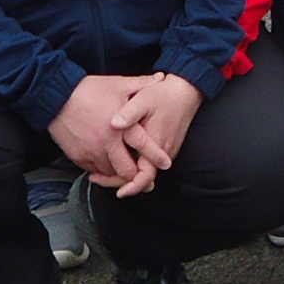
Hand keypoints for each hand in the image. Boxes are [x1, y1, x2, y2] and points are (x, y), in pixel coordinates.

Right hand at [50, 72, 155, 193]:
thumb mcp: (118, 84)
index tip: (166, 163)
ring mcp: (91, 153)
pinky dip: (102, 170)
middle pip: (126, 171)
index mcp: (121, 127)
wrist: (56, 97)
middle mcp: (107, 144)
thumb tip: (160, 78)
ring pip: (110, 174)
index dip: (157, 157)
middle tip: (144, 176)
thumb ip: (142, 84)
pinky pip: (94, 170)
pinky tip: (107, 164)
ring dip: (118, 173)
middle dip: (137, 176)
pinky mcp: (78, 157)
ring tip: (126, 170)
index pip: (144, 147)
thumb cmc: (88, 90)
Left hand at [107, 72, 203, 192]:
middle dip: (121, 183)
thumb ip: (128, 113)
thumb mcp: (143, 100)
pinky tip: (118, 158)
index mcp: (156, 144)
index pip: (146, 176)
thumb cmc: (164, 95)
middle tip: (97, 178)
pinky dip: (133, 166)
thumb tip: (113, 123)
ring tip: (102, 170)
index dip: (133, 187)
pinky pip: (148, 164)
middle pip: (142, 179)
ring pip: (145, 172)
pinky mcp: (164, 147)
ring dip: (126, 175)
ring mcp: (164, 151)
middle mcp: (163, 153)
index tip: (119, 193)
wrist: (185, 91)